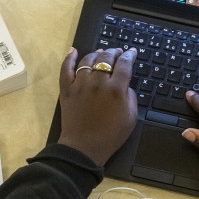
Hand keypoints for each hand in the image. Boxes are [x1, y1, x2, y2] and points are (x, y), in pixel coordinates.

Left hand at [57, 48, 137, 165]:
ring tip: (101, 52)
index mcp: (116, 89)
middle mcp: (98, 82)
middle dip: (114, 52)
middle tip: (118, 52)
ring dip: (96, 54)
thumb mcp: (131, 117)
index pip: (124, 64)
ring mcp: (80, 84)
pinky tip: (73, 51)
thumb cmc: (111, 135)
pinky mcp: (66, 90)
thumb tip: (124, 84)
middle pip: (106, 58)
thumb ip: (130, 96)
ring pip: (88, 60)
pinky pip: (66, 69)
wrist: (84, 148)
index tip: (131, 52)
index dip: (129, 55)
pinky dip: (69, 58)